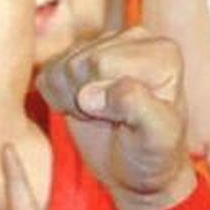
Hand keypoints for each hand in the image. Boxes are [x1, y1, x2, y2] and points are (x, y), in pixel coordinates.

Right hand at [37, 27, 195, 209]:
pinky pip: (47, 75)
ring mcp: (103, 45)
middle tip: (113, 121)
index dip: (106, 100)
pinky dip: (59, 100)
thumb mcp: (158, 138)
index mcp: (162, 52)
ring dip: (74, 102)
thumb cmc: (154, 154)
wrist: (137, 171)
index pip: (104, 63)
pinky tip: (85, 110)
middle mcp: (133, 39)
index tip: (130, 121)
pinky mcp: (77, 58)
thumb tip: (89, 94)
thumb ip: (135, 106)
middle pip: (80, 62)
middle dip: (88, 100)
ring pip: (61, 67)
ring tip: (101, 116)